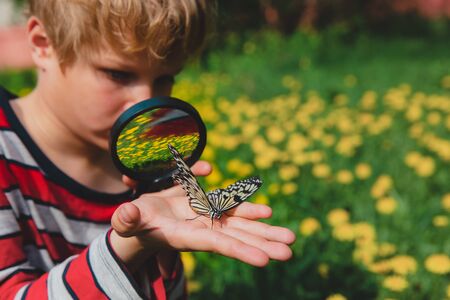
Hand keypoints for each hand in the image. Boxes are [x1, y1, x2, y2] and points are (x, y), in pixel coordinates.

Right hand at [110, 160, 295, 268]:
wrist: (144, 220)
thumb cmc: (133, 224)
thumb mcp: (129, 221)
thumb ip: (129, 220)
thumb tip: (126, 217)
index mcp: (187, 236)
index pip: (217, 244)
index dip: (239, 251)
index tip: (264, 261)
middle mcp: (203, 230)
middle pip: (238, 238)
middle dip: (263, 244)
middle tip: (289, 252)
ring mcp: (209, 219)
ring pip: (241, 225)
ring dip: (265, 230)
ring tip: (290, 237)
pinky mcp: (208, 207)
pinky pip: (231, 207)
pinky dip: (249, 209)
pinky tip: (267, 211)